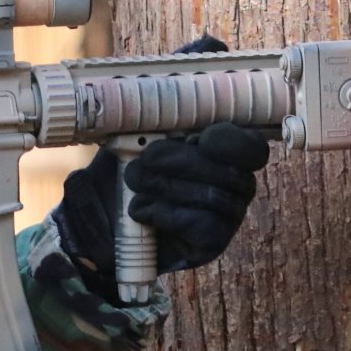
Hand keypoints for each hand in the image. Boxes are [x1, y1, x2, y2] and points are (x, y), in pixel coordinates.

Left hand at [56, 116, 269, 289]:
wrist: (98, 223)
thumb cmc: (121, 175)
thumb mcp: (131, 141)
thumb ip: (152, 124)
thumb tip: (157, 105)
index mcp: (224, 153)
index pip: (252, 147)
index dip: (231, 141)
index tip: (197, 139)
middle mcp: (235, 185)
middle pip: (229, 170)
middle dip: (180, 162)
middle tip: (144, 162)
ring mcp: (228, 217)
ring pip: (214, 196)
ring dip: (166, 186)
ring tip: (134, 184)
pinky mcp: (212, 244)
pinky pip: (203, 225)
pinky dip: (166, 215)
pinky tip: (142, 213)